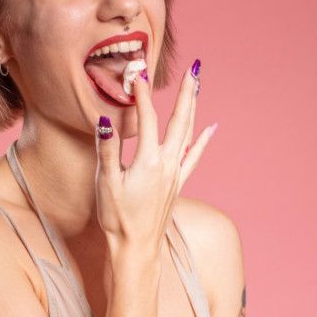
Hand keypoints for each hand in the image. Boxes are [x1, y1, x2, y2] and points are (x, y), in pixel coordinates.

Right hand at [94, 62, 214, 258]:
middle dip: (186, 92)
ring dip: (193, 107)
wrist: (136, 248)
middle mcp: (167, 164)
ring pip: (188, 133)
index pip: (146, 118)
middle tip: (194, 68)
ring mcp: (175, 173)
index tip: (137, 72)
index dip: (142, 94)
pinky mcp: (178, 183)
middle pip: (179, 120)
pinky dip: (203, 140)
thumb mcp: (106, 183)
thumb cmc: (117, 218)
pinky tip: (211, 127)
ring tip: (198, 85)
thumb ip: (107, 150)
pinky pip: (194, 156)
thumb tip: (105, 121)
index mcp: (147, 161)